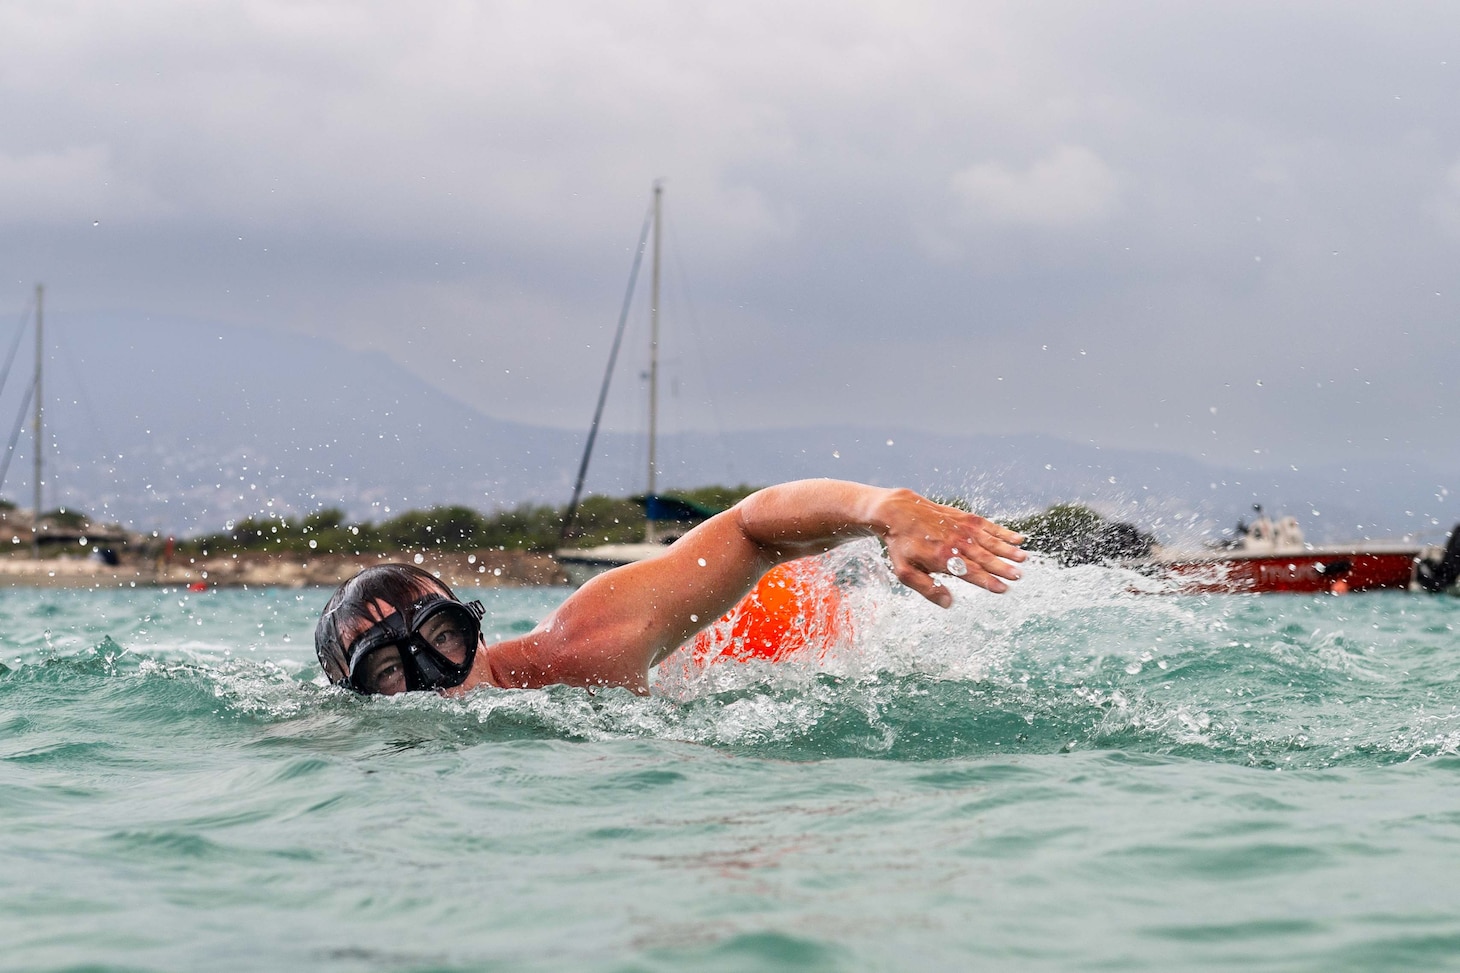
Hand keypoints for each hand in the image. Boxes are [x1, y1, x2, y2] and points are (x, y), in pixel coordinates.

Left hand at [870, 489, 1025, 606]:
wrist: (898, 511)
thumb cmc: (902, 545)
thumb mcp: (905, 572)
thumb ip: (927, 588)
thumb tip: (948, 603)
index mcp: (942, 558)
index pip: (970, 573)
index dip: (988, 581)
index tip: (1003, 589)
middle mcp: (956, 543)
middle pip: (984, 557)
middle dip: (1002, 567)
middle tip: (1018, 575)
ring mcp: (962, 529)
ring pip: (990, 541)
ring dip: (1007, 550)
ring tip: (1023, 558)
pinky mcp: (965, 518)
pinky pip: (988, 526)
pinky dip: (1003, 532)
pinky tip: (1018, 539)